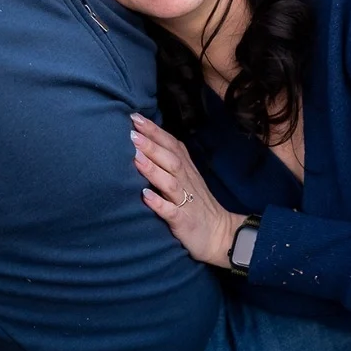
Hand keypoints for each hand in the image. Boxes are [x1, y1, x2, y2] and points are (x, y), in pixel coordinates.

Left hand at [131, 114, 243, 267]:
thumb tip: (144, 141)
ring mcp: (186, 202)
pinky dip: (159, 203)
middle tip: (131, 132)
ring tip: (135, 158)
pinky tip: (146, 196)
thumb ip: (169, 160)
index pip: (171, 145)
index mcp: (186, 170)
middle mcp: (186, 182)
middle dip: (151, 145)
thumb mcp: (186, 178)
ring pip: (170, 182)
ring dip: (153, 169)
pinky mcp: (184, 221)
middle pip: (170, 159)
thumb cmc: (196, 204)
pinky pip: (171, 211)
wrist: (220, 234)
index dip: (154, 131)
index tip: (134, 116)